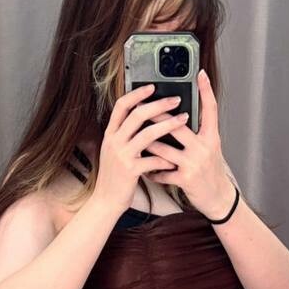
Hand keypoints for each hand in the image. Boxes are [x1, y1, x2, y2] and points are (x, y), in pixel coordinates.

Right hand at [92, 83, 189, 215]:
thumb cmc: (115, 177)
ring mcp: (121, 155)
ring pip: (148, 134)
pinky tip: (175, 158)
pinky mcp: (130, 171)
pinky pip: (152, 159)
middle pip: (137, 115)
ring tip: (183, 120)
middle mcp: (114, 142)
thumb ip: (124, 135)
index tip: (152, 87)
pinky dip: (166, 158)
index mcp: (110, 134)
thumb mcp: (114, 151)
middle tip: (176, 99)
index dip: (137, 94)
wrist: (105, 202)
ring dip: (168, 124)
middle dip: (159, 104)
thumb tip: (142, 118)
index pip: (121, 106)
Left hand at [148, 70, 236, 218]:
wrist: (218, 198)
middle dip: (156, 116)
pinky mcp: (185, 179)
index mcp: (211, 137)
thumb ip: (198, 132)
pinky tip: (144, 168)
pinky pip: (161, 171)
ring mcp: (193, 163)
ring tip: (135, 138)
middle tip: (142, 106)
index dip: (206, 90)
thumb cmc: (210, 171)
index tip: (200, 74)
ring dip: (147, 144)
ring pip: (162, 148)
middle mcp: (203, 148)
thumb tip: (181, 115)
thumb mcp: (210, 148)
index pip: (210, 109)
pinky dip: (151, 170)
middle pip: (177, 125)